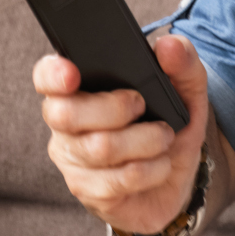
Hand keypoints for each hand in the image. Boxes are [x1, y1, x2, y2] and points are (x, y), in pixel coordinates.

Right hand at [34, 34, 211, 234]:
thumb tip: (169, 46)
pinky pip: (118, 179)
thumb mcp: (187, 91)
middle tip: (143, 107)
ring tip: (164, 137)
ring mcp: (73, 159)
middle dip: (115, 108)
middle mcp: (67, 124)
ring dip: (146, 140)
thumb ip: (182, 62)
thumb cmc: (170, 127)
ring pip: (100, 147)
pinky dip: (152, 169)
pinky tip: (159, 164)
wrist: (178, 179)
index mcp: (82, 89)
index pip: (47, 77)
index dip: (52, 75)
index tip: (72, 74)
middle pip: (66, 114)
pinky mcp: (88, 190)